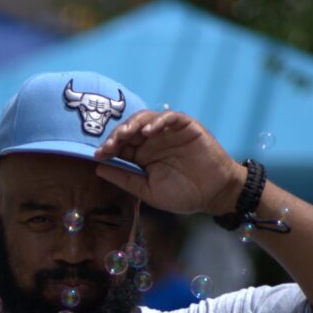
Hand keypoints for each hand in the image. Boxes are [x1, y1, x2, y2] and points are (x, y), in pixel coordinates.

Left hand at [90, 111, 247, 215]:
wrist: (214, 195)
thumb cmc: (183, 194)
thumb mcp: (148, 191)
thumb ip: (125, 179)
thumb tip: (98, 169)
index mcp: (142, 155)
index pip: (120, 145)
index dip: (108, 148)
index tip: (98, 156)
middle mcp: (153, 141)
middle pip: (130, 129)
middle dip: (116, 135)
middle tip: (108, 145)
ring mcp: (169, 132)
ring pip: (146, 118)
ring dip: (133, 124)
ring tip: (124, 135)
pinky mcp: (187, 127)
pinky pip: (171, 117)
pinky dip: (158, 121)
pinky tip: (148, 131)